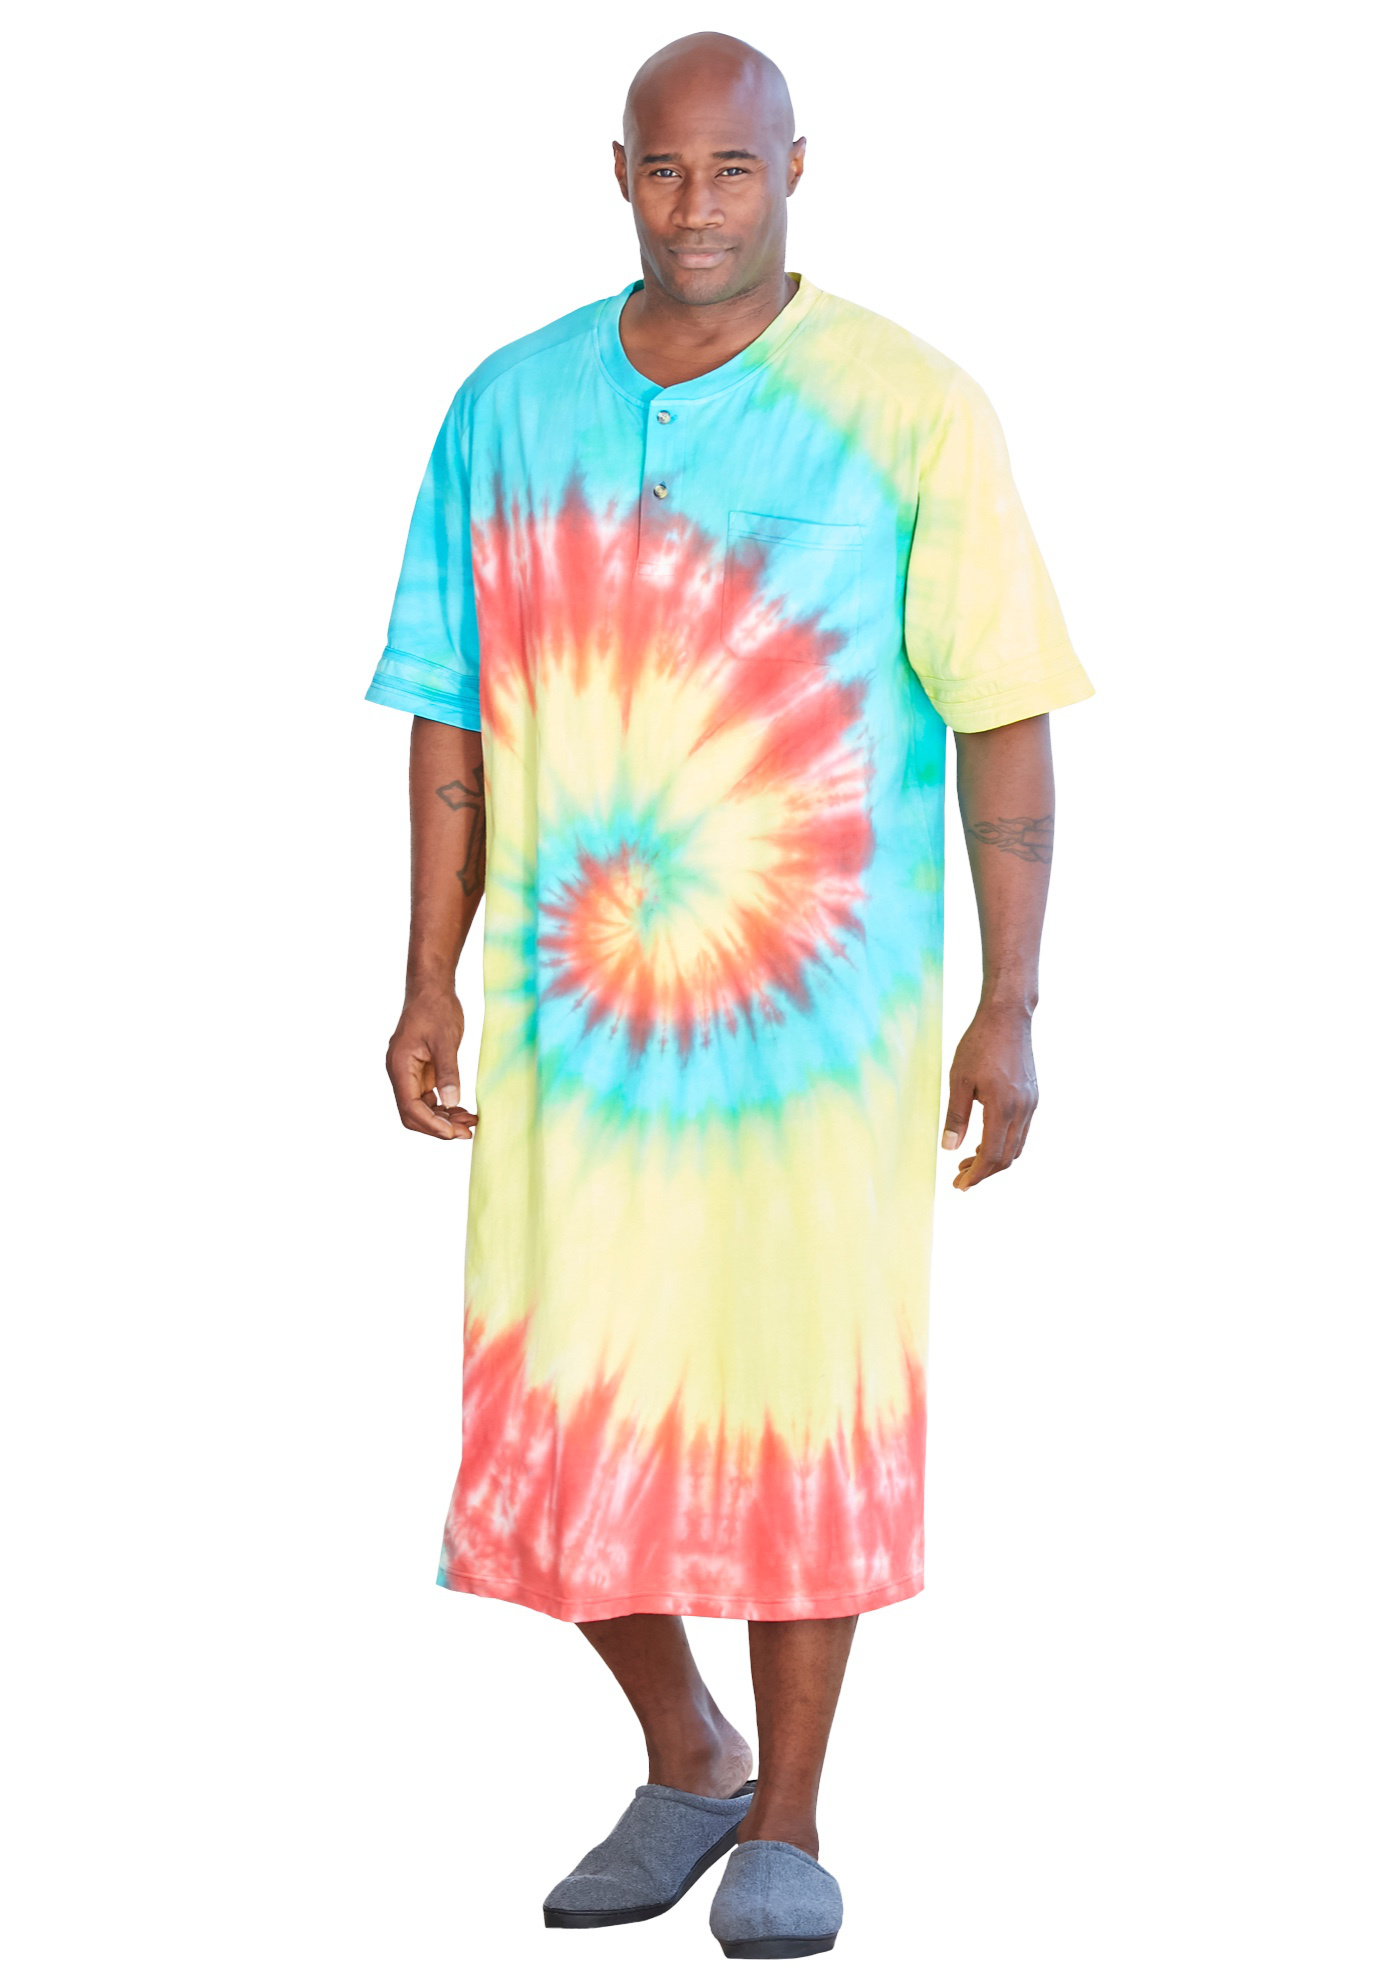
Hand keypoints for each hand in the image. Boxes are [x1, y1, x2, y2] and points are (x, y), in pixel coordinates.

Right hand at [385, 985, 476, 1140]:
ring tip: (471, 1124)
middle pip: (413, 1114)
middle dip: (438, 1127)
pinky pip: (430, 1098)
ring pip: (422, 1109)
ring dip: (444, 1119)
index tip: (454, 1132)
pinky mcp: (421, 1072)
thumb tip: (452, 1102)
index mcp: (399, 1066)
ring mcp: (410, 1074)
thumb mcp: (445, 1040)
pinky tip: (464, 1111)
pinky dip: (445, 1107)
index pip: (410, 1107)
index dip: (432, 1124)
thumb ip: (448, 1072)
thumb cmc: (436, 1009)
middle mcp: (400, 1074)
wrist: (432, 989)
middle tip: (466, 1133)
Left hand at [942, 1002, 1037, 1189]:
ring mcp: (1031, 1103)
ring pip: (1017, 1146)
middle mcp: (1022, 1109)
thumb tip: (949, 1148)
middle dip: (984, 1172)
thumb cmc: (979, 1044)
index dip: (976, 1175)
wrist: (1008, 1017)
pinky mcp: (1032, 1096)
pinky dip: (1004, 1143)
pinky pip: (1021, 1131)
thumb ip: (956, 1116)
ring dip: (994, 1159)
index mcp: (1002, 1107)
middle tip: (959, 1179)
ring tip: (968, 1162)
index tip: (960, 1185)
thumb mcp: (958, 1079)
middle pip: (1007, 1157)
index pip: (992, 1155)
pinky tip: (985, 1140)